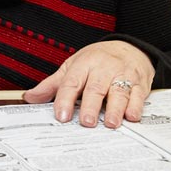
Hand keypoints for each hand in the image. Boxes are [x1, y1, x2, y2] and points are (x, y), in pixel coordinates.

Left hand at [23, 40, 154, 128]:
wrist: (130, 47)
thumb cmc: (98, 60)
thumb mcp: (74, 66)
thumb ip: (53, 84)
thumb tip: (29, 97)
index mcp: (85, 63)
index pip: (72, 82)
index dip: (66, 99)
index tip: (62, 116)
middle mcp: (104, 68)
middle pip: (96, 87)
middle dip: (92, 105)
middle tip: (87, 122)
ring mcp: (123, 74)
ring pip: (120, 91)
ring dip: (116, 108)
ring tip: (111, 123)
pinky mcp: (140, 82)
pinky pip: (139, 94)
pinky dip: (136, 106)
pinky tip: (132, 116)